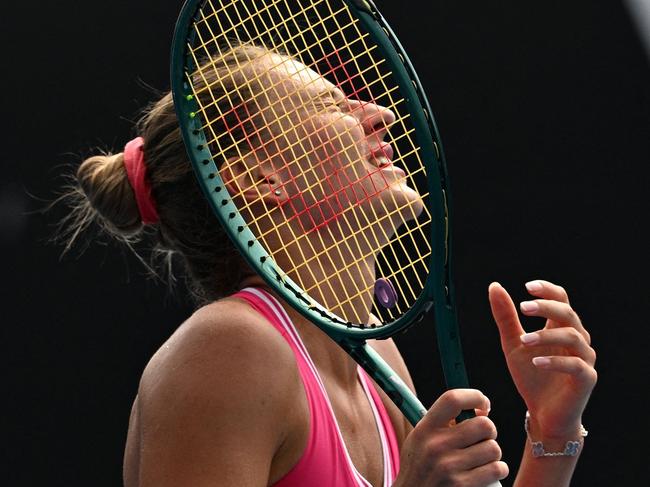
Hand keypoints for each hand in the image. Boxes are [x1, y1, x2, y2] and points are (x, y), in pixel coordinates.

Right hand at [394, 389, 507, 486]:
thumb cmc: (420, 467)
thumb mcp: (420, 440)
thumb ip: (441, 423)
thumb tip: (477, 409)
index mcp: (425, 429)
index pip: (453, 399)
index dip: (474, 396)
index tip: (483, 404)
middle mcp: (436, 446)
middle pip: (483, 425)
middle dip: (489, 431)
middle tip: (482, 438)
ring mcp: (449, 467)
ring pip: (493, 448)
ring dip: (492, 453)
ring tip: (480, 458)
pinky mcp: (462, 486)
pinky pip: (497, 469)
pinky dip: (497, 469)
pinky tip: (486, 472)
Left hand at [488, 280, 596, 438]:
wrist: (542, 413)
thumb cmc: (531, 376)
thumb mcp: (513, 344)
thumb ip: (505, 317)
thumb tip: (494, 286)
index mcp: (559, 327)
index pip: (561, 299)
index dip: (547, 290)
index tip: (527, 287)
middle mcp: (576, 339)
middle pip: (568, 313)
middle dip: (546, 307)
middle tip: (523, 308)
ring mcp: (584, 359)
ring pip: (573, 336)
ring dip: (546, 335)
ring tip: (524, 340)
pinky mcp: (586, 379)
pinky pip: (576, 365)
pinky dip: (555, 361)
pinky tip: (536, 362)